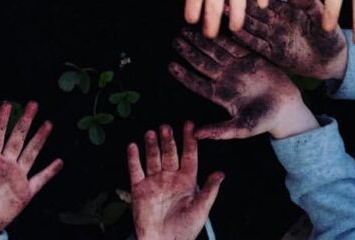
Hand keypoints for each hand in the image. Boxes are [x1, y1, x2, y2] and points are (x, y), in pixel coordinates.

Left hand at [0, 101, 61, 232]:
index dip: (2, 119)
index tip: (8, 103)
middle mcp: (5, 165)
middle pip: (17, 138)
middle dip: (25, 121)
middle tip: (33, 103)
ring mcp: (16, 177)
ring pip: (30, 153)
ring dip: (39, 139)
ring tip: (48, 123)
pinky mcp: (24, 193)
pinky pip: (40, 180)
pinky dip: (49, 171)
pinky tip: (59, 161)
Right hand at [128, 122, 222, 239]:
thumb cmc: (185, 230)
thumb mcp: (200, 210)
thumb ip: (209, 191)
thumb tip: (221, 173)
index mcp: (187, 181)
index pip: (189, 155)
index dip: (189, 140)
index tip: (190, 125)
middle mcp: (170, 177)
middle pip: (169, 153)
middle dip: (168, 140)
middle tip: (166, 127)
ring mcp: (154, 181)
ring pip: (153, 158)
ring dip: (152, 145)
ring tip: (151, 133)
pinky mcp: (139, 189)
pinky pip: (136, 170)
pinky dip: (133, 158)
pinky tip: (133, 146)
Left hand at [169, 30, 310, 140]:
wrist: (287, 109)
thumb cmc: (264, 122)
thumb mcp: (241, 128)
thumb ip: (220, 131)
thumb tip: (197, 135)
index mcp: (220, 95)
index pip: (197, 83)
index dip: (184, 75)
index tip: (171, 66)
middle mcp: (225, 78)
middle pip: (203, 62)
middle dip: (189, 50)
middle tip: (175, 39)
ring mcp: (237, 66)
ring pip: (215, 49)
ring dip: (201, 39)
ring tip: (187, 28)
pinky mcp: (250, 57)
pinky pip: (235, 43)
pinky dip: (224, 35)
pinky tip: (213, 24)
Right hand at [231, 0, 347, 80]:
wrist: (333, 63)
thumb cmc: (330, 37)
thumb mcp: (323, 18)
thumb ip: (311, 5)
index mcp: (287, 10)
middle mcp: (276, 22)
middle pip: (254, 10)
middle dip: (239, 2)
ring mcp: (274, 37)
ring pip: (252, 26)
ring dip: (238, 18)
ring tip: (222, 10)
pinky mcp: (274, 53)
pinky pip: (257, 44)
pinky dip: (246, 39)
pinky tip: (234, 33)